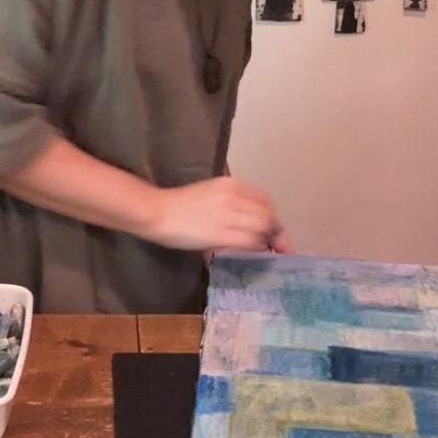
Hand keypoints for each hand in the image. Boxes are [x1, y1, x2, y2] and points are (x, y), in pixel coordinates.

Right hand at [148, 176, 286, 252]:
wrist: (157, 211)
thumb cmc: (178, 204)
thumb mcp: (210, 194)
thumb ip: (229, 203)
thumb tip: (245, 221)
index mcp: (231, 184)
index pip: (264, 200)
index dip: (273, 216)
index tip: (276, 230)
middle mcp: (234, 196)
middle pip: (268, 214)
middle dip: (277, 232)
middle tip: (280, 247)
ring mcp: (228, 214)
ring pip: (263, 228)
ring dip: (268, 241)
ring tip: (268, 252)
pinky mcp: (222, 232)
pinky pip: (250, 241)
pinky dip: (257, 247)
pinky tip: (254, 253)